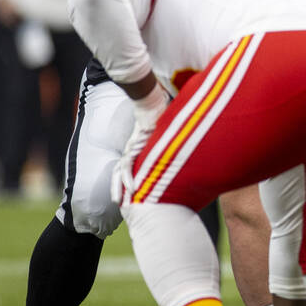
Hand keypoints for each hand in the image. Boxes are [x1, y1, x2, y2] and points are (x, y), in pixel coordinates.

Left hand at [114, 83, 168, 204]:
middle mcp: (132, 149)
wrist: (153, 102)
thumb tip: (189, 146)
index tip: (131, 193)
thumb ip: (172, 141)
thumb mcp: (167, 132)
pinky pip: (127, 165)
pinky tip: (132, 189)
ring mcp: (131, 148)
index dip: (128, 179)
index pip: (128, 166)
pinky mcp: (133, 146)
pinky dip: (128, 178)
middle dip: (117, 188)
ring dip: (118, 188)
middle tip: (118, 203)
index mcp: (137, 147)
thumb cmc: (162, 113)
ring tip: (119, 202)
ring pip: (119, 172)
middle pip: (119, 172)